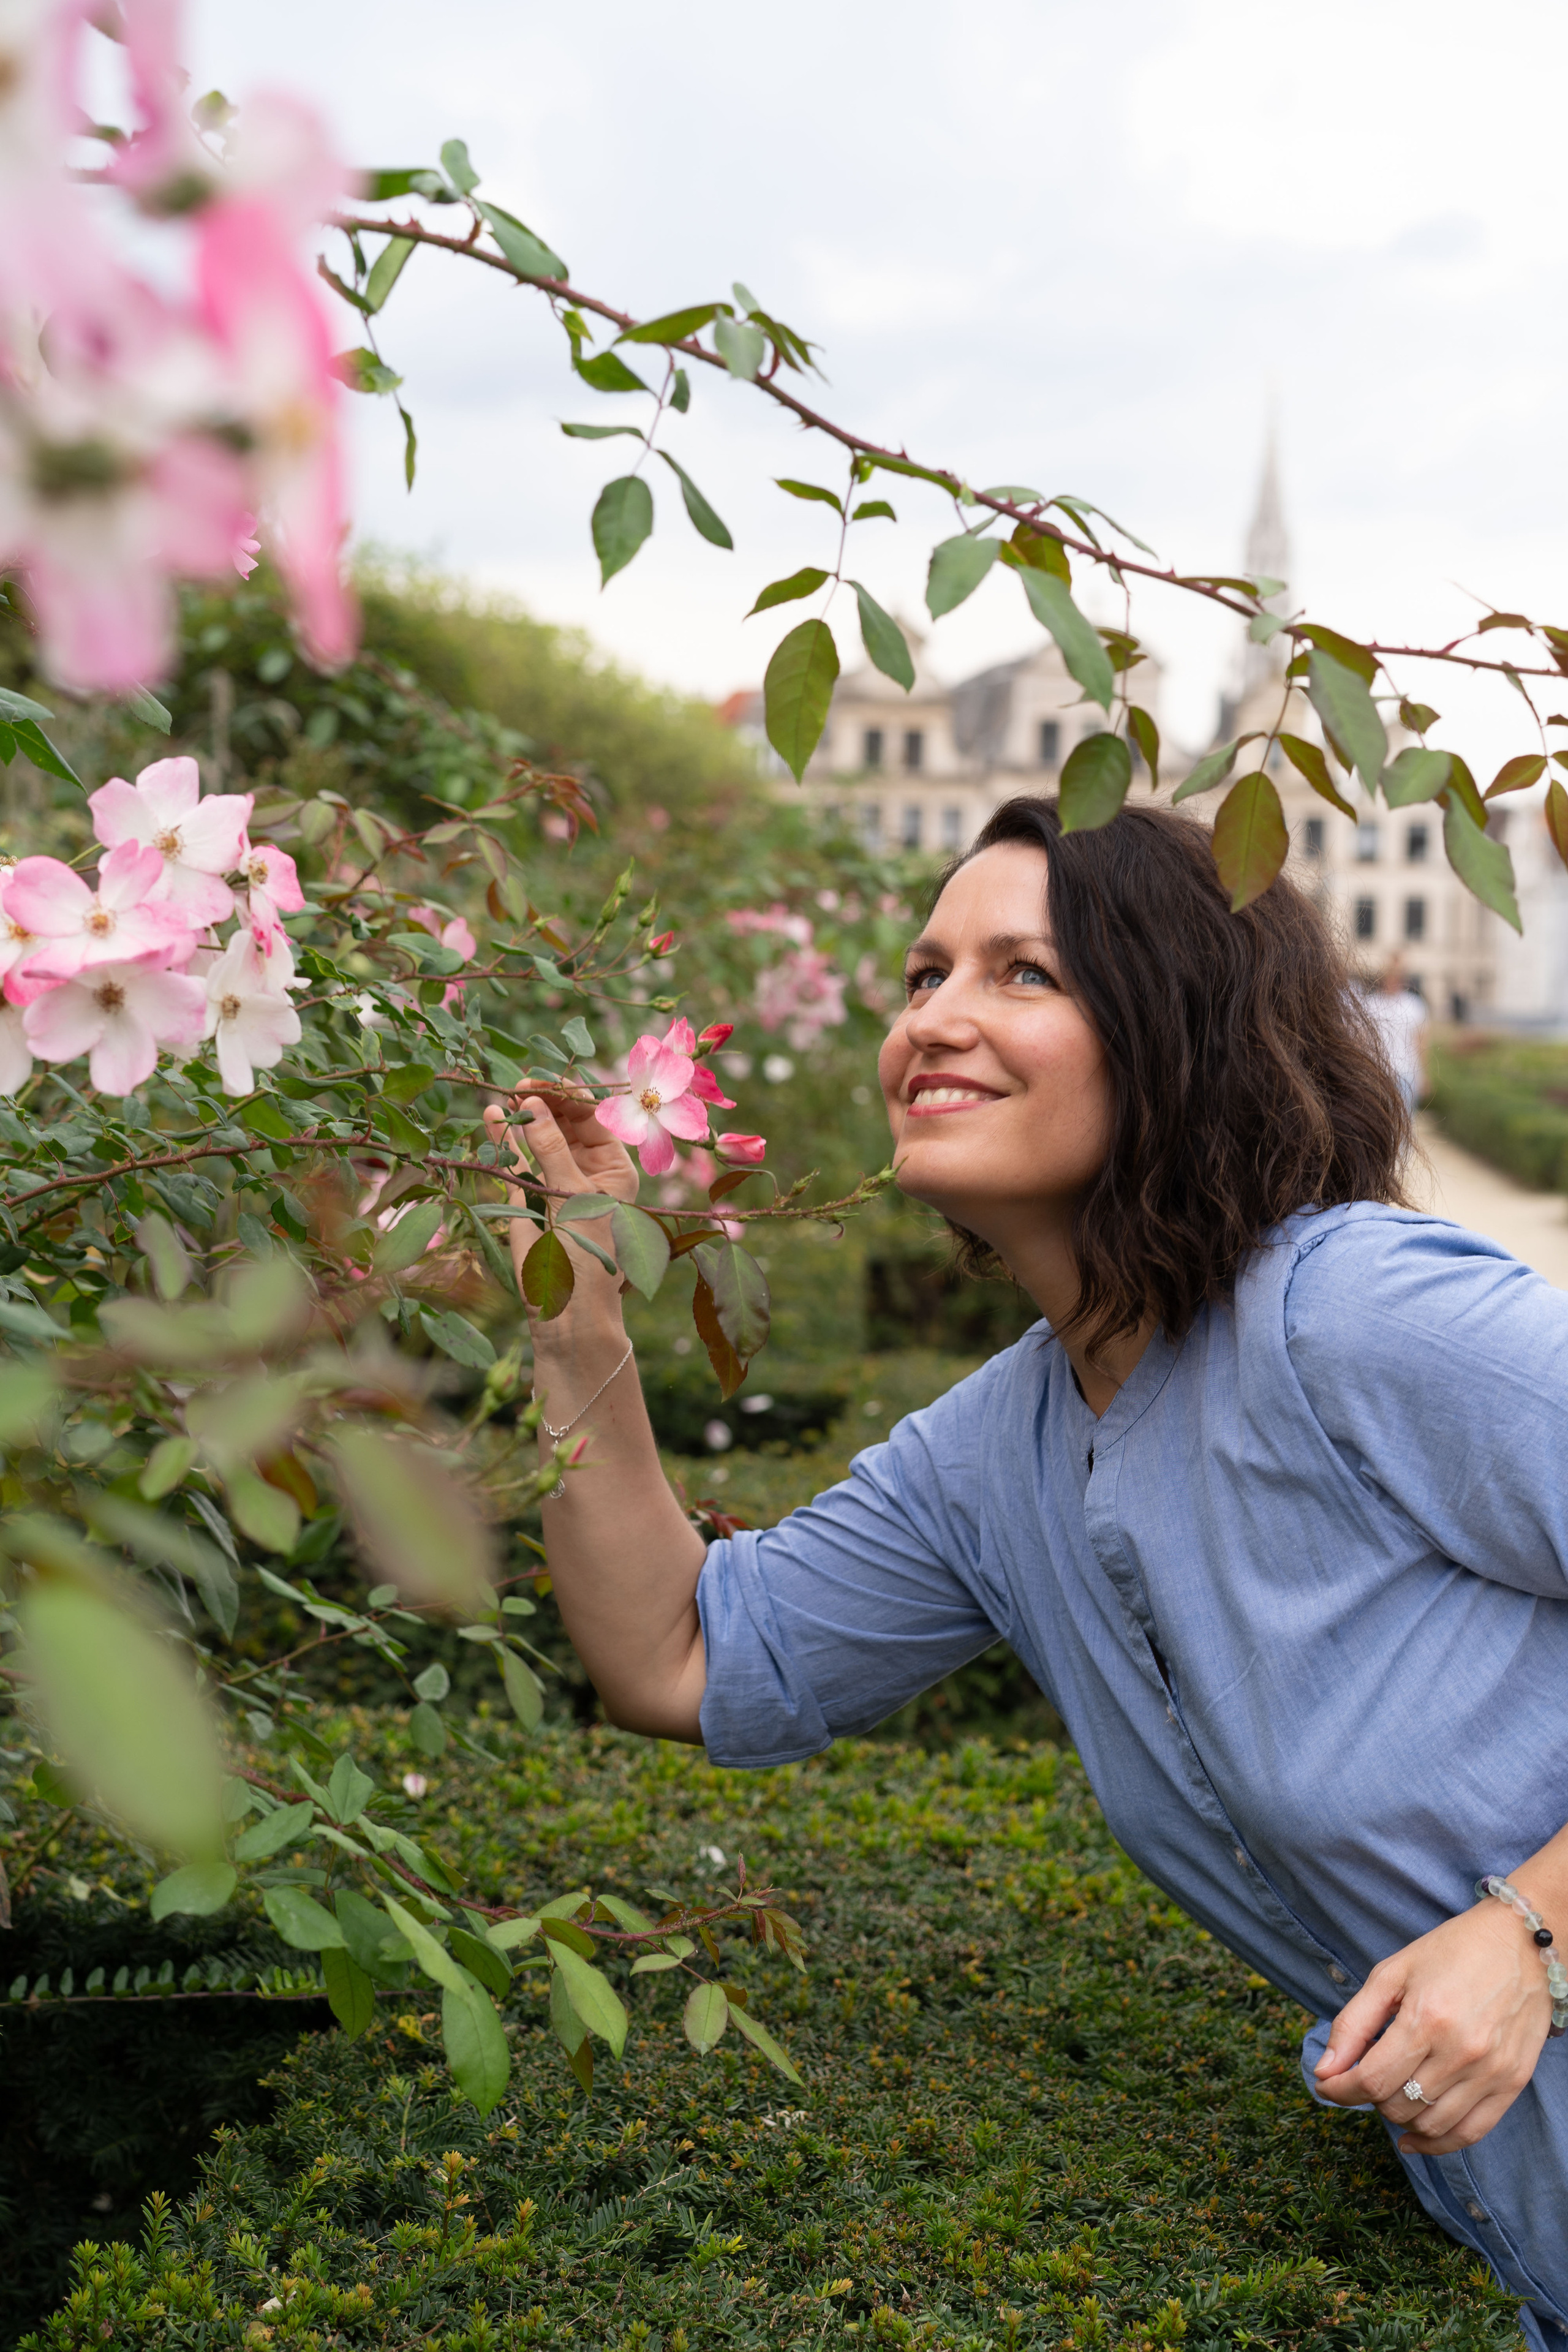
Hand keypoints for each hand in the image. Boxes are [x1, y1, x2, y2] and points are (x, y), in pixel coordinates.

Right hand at [481, 1088, 639, 1325]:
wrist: (566, 1307)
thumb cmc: (584, 1254)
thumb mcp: (573, 1196)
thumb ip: (551, 1149)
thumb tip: (532, 1102)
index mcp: (614, 1167)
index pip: (593, 1118)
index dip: (568, 1095)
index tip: (541, 1081)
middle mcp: (588, 1169)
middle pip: (566, 1122)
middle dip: (544, 1101)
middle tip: (517, 1086)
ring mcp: (557, 1180)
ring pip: (539, 1138)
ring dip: (523, 1116)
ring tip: (502, 1095)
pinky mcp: (529, 1196)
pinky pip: (517, 1160)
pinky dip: (504, 1140)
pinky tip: (491, 1117)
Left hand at [1314, 1900, 1551, 2153]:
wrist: (1522, 1943)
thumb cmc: (1452, 1952)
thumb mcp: (1392, 1973)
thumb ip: (1353, 2023)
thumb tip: (1324, 2070)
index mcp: (1425, 2018)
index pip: (1371, 2079)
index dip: (1340, 2090)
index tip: (1326, 2086)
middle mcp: (1460, 2051)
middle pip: (1398, 2104)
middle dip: (1370, 2097)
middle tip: (1366, 2077)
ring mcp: (1490, 2072)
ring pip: (1430, 2124)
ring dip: (1400, 2119)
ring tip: (1391, 2096)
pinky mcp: (1512, 2083)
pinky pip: (1470, 2133)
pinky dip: (1438, 2144)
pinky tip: (1414, 2138)